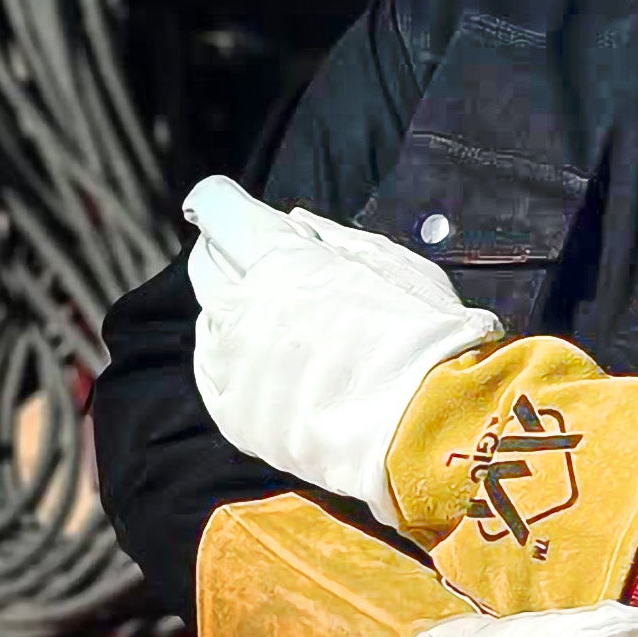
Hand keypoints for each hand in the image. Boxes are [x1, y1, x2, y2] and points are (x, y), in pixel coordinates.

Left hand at [183, 176, 499, 526]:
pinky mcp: (235, 415)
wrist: (431, 431)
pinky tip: (255, 356)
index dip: (223, 204)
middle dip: (227, 253)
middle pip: (206, 262)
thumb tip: (295, 221)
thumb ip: (337, 240)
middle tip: (255, 260)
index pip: (219, 211)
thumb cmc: (427, 339)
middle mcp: (244, 307)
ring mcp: (234, 364)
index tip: (231, 210)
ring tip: (275, 319)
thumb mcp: (397, 266)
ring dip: (232, 309)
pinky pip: (210, 373)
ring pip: (209, 319)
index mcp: (282, 259)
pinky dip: (226, 357)